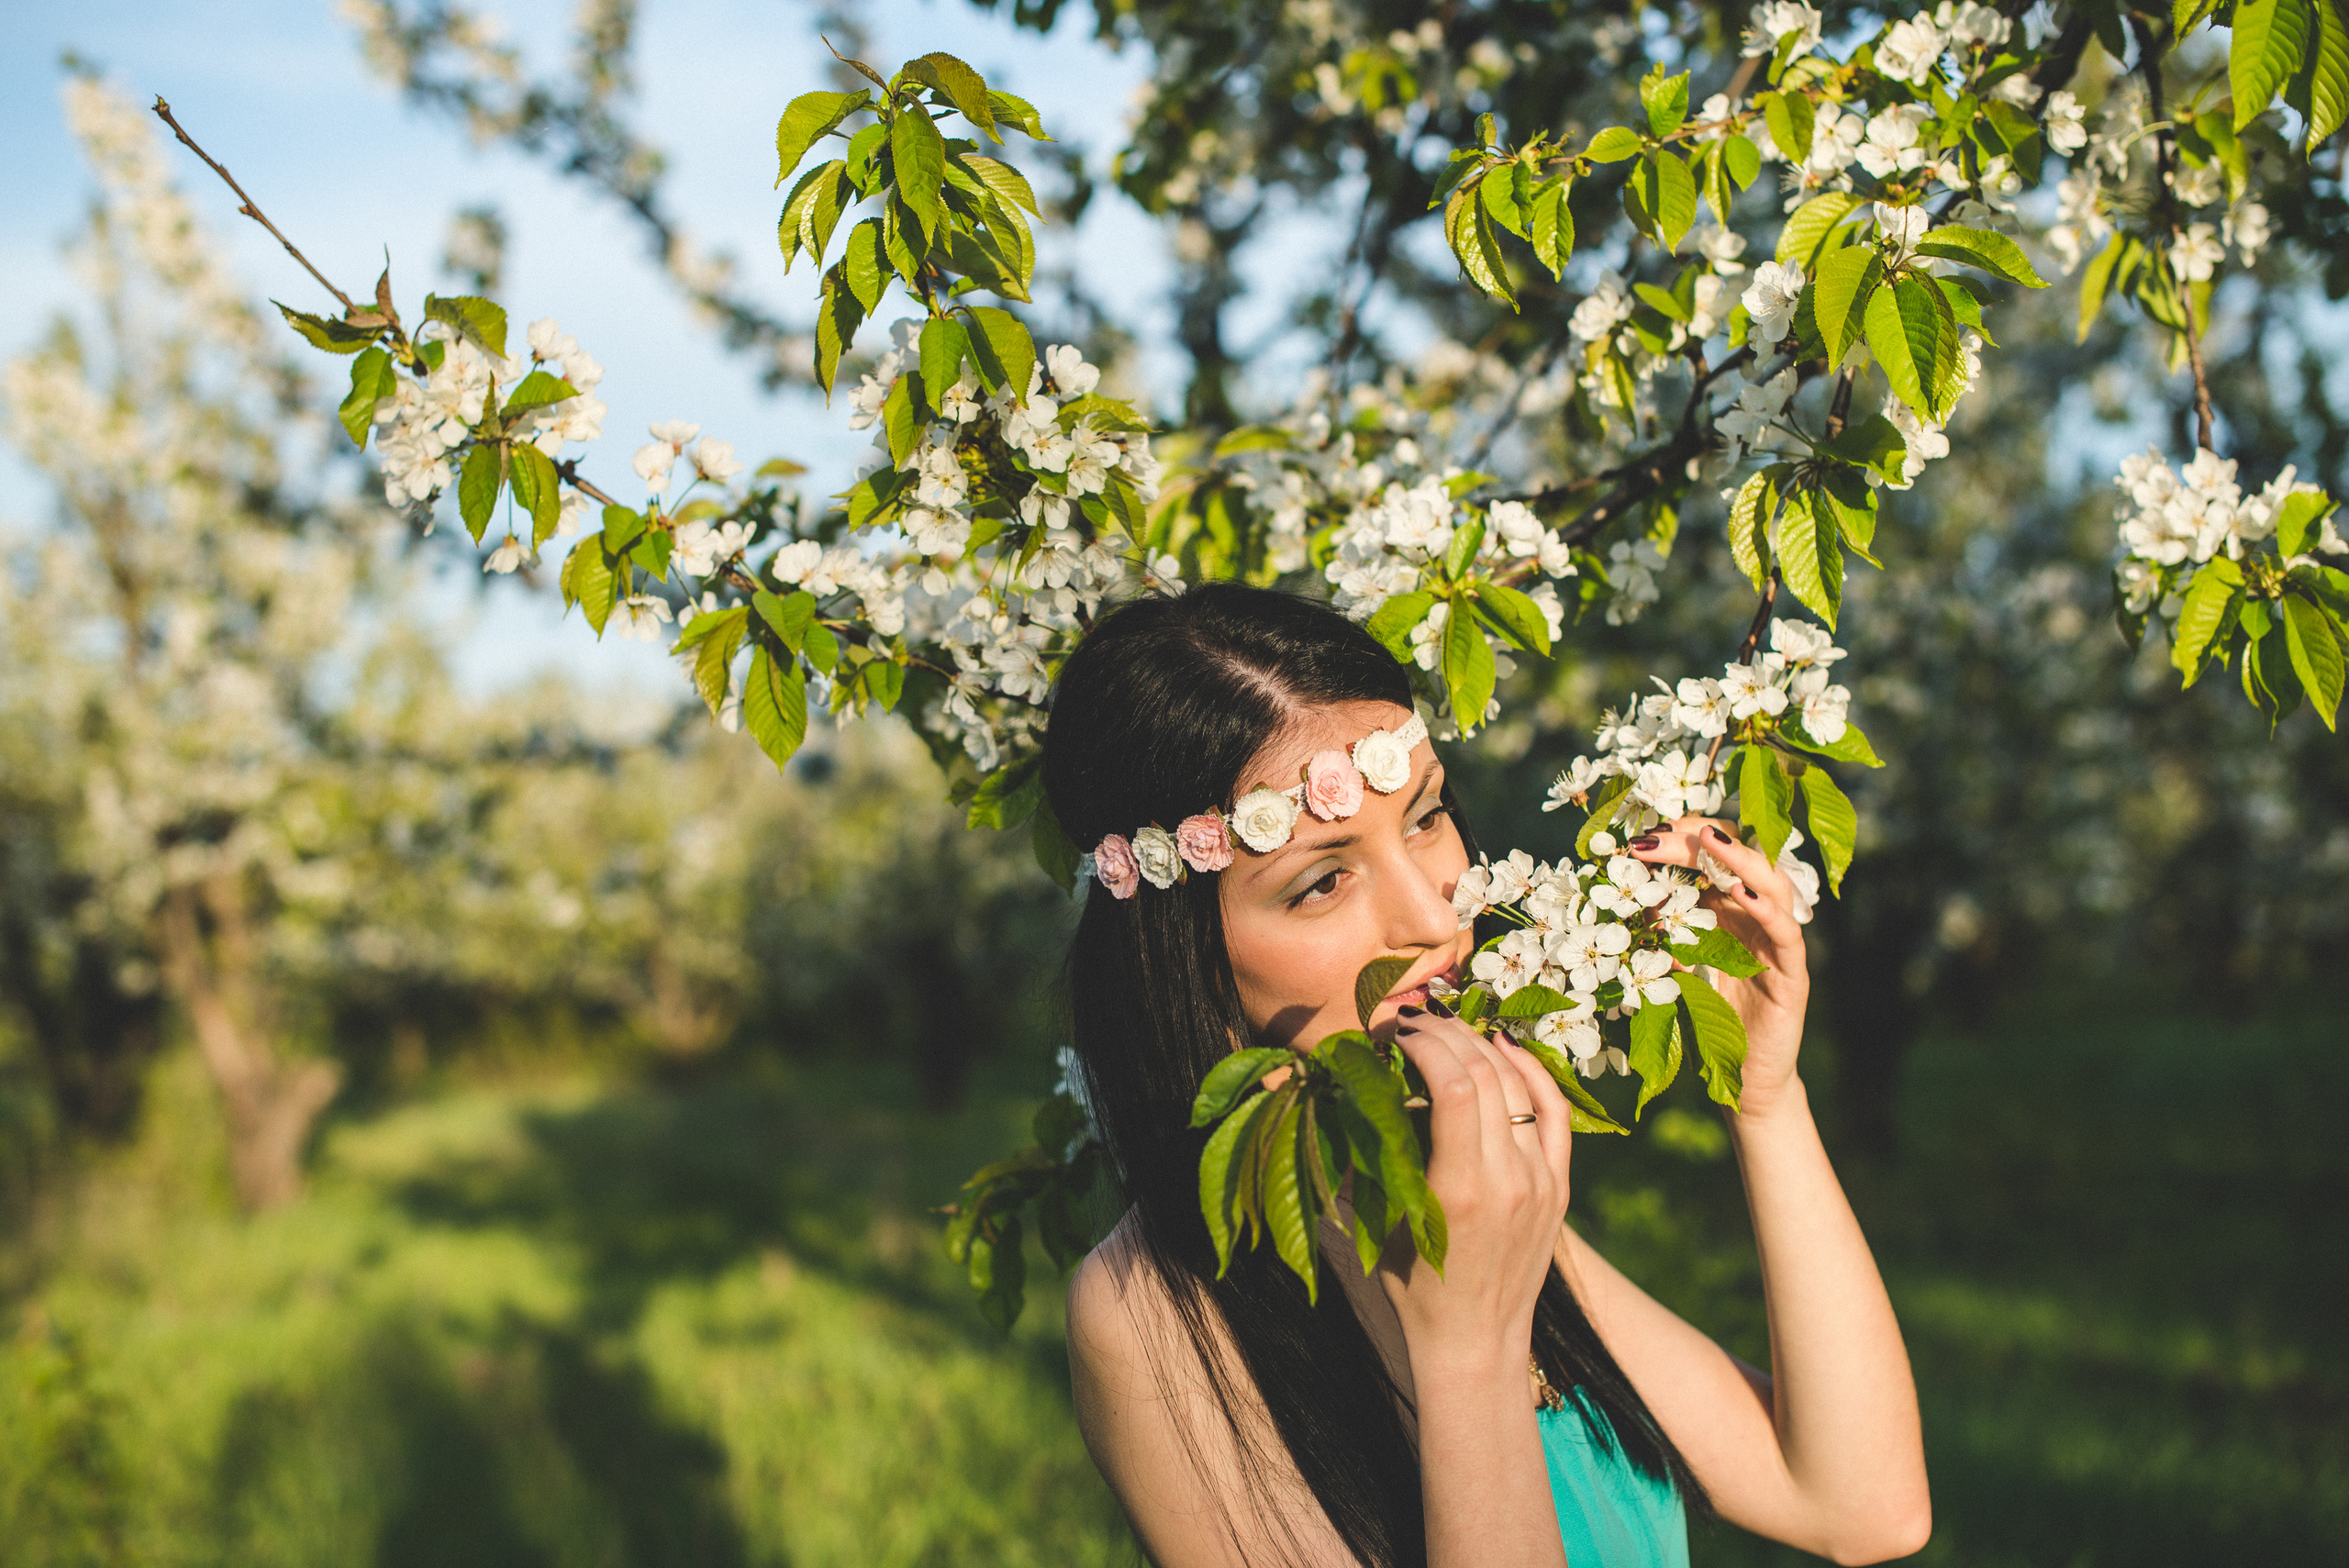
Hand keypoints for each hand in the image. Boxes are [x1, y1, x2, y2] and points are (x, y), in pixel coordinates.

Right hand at [1377, 1006, 1574, 1366]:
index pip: (1456, 1085)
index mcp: (1459, 1189)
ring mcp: (1541, 1182)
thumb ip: (1370, 1158)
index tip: (1397, 1033)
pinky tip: (1505, 1048)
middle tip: (1416, 1022)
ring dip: (1482, 1045)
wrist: (1475, 1344)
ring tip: (1450, 1028)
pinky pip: (1554, 1112)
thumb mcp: (1382, 1224)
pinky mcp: (1559, 1188)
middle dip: (1448, 1035)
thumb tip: (1340, 1095)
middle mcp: (1508, 1179)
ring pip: (1519, 1086)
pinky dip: (1532, 1072)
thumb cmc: (1412, 1290)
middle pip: (1487, 1075)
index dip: (1426, 1045)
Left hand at [1631, 816, 1810, 1122]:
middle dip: (1701, 839)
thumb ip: (1656, 934)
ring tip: (1710, 839)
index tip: (1641, 835)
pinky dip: (1766, 909)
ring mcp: (1779, 943)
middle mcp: (1758, 918)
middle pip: (1742, 859)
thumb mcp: (1671, 967)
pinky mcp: (1793, 973)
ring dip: (1741, 858)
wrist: (1740, 1077)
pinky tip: (1742, 893)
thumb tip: (1623, 900)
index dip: (1681, 839)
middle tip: (1662, 832)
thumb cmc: (1705, 1018)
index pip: (1713, 857)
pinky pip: (1786, 933)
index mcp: (1729, 910)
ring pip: (1774, 885)